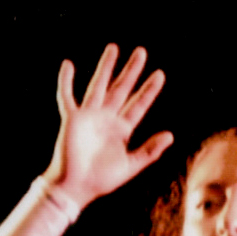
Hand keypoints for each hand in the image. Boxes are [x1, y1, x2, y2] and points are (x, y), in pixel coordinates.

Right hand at [47, 43, 172, 203]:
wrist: (76, 187)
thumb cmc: (101, 180)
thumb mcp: (131, 166)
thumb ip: (150, 151)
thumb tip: (170, 135)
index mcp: (122, 129)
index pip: (139, 104)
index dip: (149, 90)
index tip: (160, 74)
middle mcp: (107, 118)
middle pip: (122, 88)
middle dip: (132, 70)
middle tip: (142, 52)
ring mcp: (90, 116)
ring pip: (99, 85)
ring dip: (106, 67)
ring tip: (113, 48)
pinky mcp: (73, 119)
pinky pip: (67, 96)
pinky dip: (66, 81)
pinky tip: (68, 65)